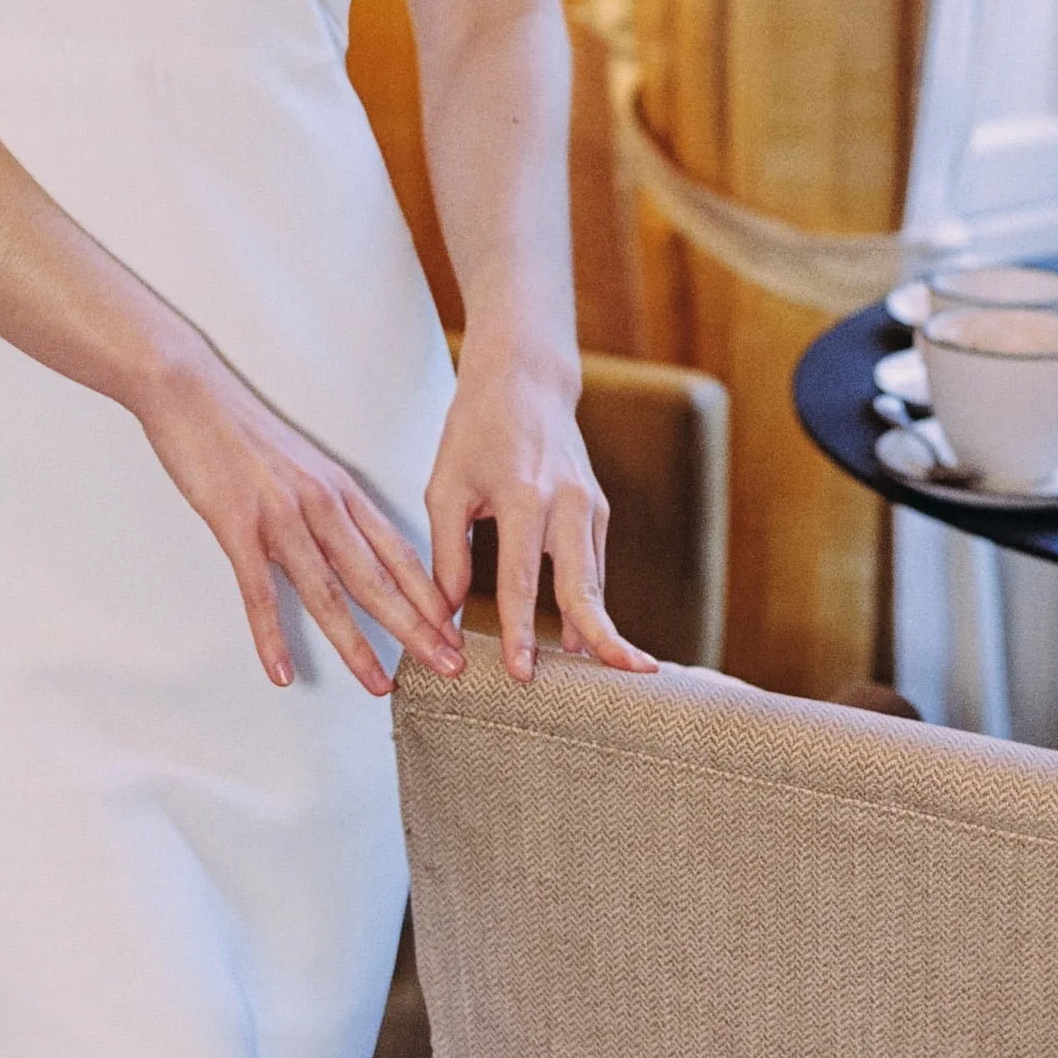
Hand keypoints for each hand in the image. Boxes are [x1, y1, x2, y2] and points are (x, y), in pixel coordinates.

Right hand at [137, 346, 466, 695]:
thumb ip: (328, 506)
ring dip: (357, 644)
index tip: (454, 633)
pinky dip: (271, 636)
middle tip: (450, 666)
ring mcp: (280, 515)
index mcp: (340, 490)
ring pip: (328, 592)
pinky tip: (281, 670)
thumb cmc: (242, 429)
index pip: (397, 552)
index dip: (429, 597)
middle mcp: (321, 504)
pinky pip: (259, 591)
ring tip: (380, 683)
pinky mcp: (237, 524)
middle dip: (417, 628)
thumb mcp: (302, 465)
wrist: (190, 390)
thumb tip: (350, 547)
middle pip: (377, 578)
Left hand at [425, 353, 659, 683]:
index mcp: (523, 494)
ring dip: (599, 628)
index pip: (522, 579)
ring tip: (607, 676)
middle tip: (610, 681)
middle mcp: (566, 502)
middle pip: (585, 586)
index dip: (520, 631)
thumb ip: (446, 551)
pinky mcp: (597, 509)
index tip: (521, 673)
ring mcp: (588, 505)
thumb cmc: (477, 427)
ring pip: (597, 581)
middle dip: (598, 638)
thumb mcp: (446, 483)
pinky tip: (583, 638)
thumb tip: (447, 614)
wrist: (526, 376)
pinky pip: (594, 565)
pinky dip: (592, 602)